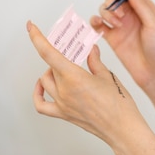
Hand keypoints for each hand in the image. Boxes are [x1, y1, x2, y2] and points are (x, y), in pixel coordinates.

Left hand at [27, 21, 154, 154]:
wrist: (122, 127)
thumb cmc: (119, 104)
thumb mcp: (108, 75)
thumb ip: (95, 60)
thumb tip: (90, 49)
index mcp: (74, 77)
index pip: (49, 53)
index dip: (37, 37)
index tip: (31, 26)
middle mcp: (64, 90)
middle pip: (51, 65)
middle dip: (58, 54)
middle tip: (68, 48)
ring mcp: (62, 103)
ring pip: (46, 81)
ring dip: (52, 70)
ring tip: (65, 65)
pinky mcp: (63, 114)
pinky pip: (42, 104)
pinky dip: (39, 93)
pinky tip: (43, 86)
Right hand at [90, 0, 154, 91]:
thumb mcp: (153, 23)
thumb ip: (140, 4)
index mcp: (144, 8)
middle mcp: (131, 15)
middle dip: (112, 0)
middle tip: (118, 12)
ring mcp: (121, 26)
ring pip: (105, 9)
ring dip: (106, 12)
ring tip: (116, 24)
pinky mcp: (112, 38)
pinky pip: (98, 25)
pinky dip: (95, 21)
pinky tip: (99, 24)